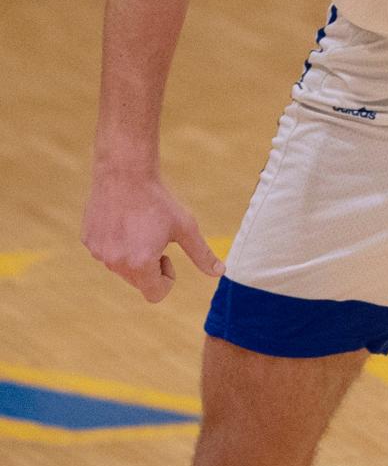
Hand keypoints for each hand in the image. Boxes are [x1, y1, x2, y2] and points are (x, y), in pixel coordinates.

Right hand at [82, 172, 223, 302]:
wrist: (125, 171)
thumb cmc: (159, 200)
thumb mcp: (186, 227)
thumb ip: (202, 254)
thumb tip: (221, 272)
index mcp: (140, 264)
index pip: (155, 294)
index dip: (166, 278)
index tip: (166, 256)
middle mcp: (116, 263)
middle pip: (138, 282)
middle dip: (149, 267)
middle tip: (154, 238)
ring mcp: (98, 252)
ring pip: (121, 267)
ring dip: (132, 255)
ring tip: (138, 227)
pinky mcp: (88, 240)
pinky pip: (106, 252)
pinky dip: (116, 244)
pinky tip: (122, 221)